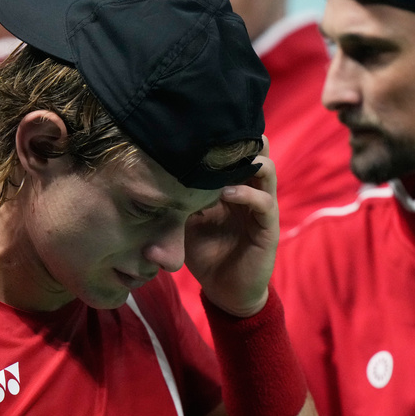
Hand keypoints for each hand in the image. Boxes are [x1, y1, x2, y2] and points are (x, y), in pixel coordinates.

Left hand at [184, 138, 278, 316]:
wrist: (224, 291)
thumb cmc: (204, 253)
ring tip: (224, 160)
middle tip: (217, 130)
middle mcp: (249, 190)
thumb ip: (174, 200)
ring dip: (246, 160)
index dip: (219, 137)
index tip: (197, 124)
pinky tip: (227, 193)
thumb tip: (146, 178)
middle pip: (254, 150)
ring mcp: (261, 207)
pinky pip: (264, 203)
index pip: (232, 151)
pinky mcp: (268, 227)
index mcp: (231, 185)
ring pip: (265, 169)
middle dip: (238, 139)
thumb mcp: (183, 222)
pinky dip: (246, 194)